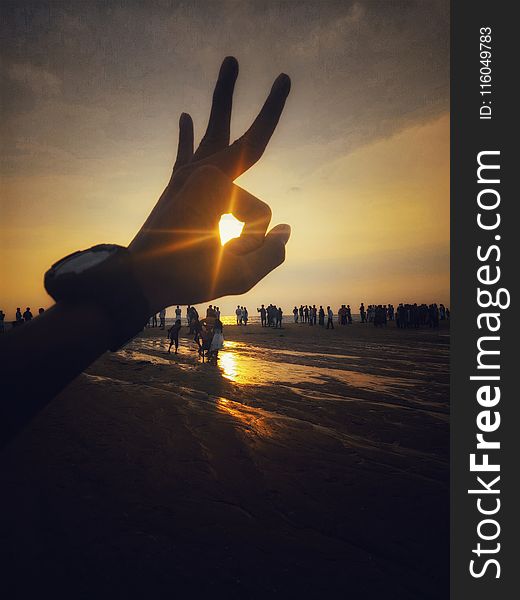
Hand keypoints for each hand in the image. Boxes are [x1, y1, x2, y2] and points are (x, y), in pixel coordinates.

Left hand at [129, 57, 290, 312]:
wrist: (134, 280)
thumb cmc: (184, 279)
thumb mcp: (237, 277)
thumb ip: (272, 255)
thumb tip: (287, 231)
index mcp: (216, 187)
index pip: (260, 212)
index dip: (252, 241)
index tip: (229, 256)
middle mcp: (202, 171)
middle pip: (248, 140)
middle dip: (268, 111)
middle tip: (284, 78)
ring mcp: (187, 175)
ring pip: (216, 133)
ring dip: (224, 98)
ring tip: (231, 61)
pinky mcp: (176, 185)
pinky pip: (185, 153)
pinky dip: (187, 137)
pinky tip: (184, 117)